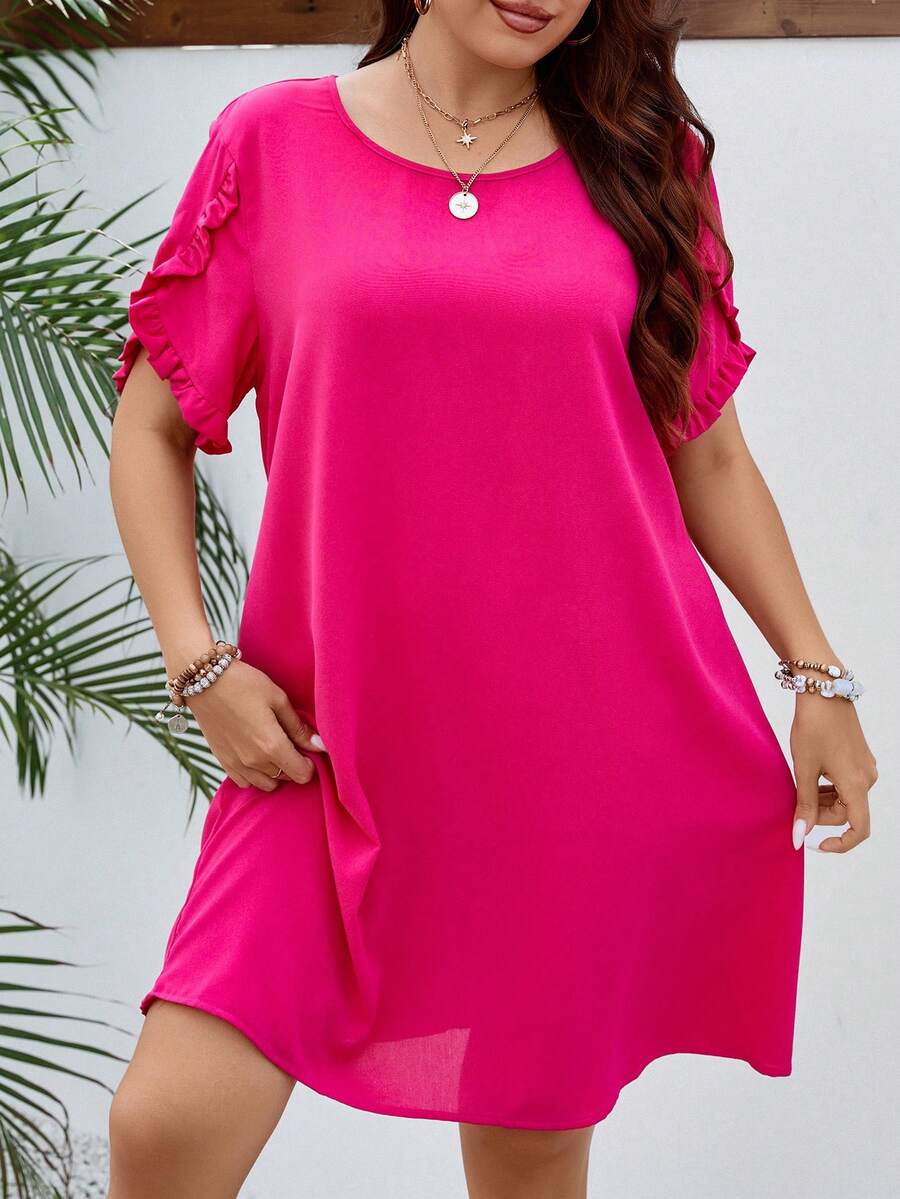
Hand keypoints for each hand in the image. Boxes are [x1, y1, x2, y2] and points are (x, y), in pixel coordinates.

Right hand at [178, 658, 326, 790]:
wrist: (203, 681)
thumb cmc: (244, 684)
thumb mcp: (278, 699)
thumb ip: (298, 728)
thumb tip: (320, 746)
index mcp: (272, 745)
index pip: (302, 774)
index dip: (310, 764)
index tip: (307, 749)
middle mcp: (254, 761)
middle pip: (286, 778)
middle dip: (293, 764)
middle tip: (290, 742)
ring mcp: (236, 764)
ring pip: (266, 784)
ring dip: (275, 771)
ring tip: (273, 748)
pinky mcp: (223, 761)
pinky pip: (245, 782)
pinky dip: (255, 775)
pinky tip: (255, 754)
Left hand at [789, 691, 877, 852]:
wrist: (823, 690)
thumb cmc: (813, 727)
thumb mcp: (803, 768)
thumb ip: (803, 804)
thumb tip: (799, 837)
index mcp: (856, 784)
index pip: (859, 829)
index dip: (840, 844)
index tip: (816, 844)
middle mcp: (867, 778)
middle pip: (846, 813)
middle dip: (820, 815)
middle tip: (793, 802)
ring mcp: (865, 767)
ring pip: (845, 798)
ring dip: (823, 801)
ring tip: (799, 786)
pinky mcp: (859, 757)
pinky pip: (846, 784)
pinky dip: (828, 788)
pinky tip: (810, 776)